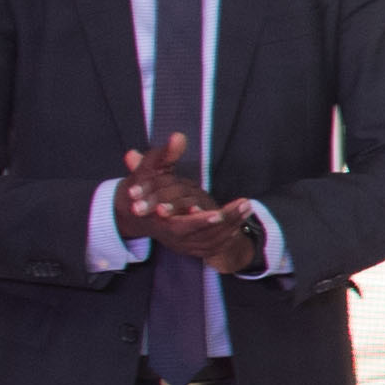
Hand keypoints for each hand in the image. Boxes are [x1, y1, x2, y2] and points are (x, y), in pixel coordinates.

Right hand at [116, 142, 264, 273]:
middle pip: (203, 234)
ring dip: (232, 222)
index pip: (181, 226)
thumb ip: (165, 155)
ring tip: (248, 205)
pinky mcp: (191, 247)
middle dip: (225, 220)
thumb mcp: (150, 170)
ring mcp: (183, 245)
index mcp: (158, 222)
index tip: (218, 214)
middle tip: (245, 204)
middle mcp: (171, 237)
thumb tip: (178, 137)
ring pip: (212, 239)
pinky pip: (215, 245)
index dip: (199, 221)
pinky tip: (241, 218)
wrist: (136, 213)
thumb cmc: (143, 189)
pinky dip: (228, 232)